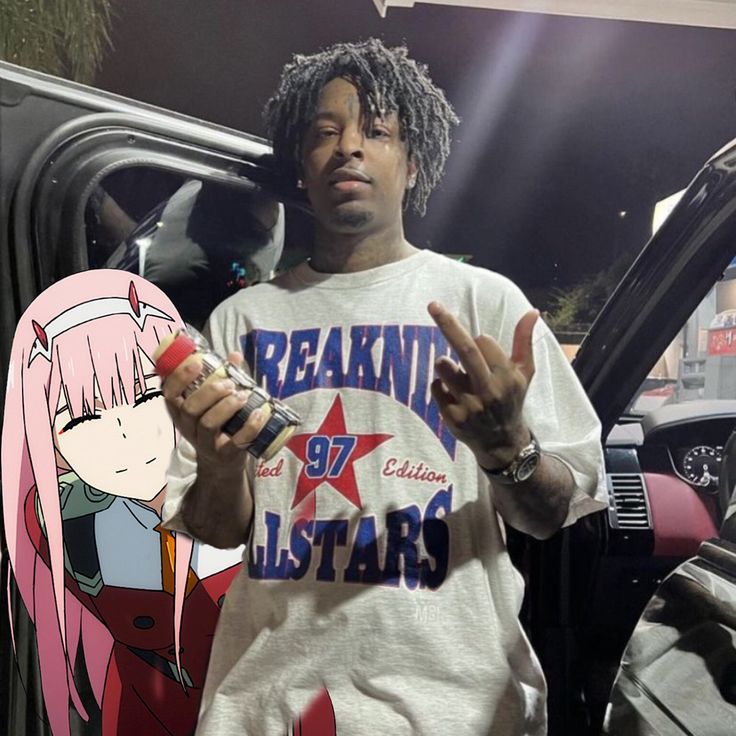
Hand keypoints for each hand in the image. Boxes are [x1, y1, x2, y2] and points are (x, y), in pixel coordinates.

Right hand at [162, 352, 267, 470]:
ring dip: (227, 406)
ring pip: (208, 424)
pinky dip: (249, 427)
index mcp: (180, 411)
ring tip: (243, 396)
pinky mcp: (225, 455)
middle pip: (190, 409)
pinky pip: (235, 443)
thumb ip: (223, 378)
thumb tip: (235, 355)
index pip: (169, 394)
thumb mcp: (213, 402)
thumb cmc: (217, 423)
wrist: (223, 463)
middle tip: (229, 384)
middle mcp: (188, 427)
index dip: (179, 378)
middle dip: (210, 392)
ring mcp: (205, 443)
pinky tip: (259, 413)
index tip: (196, 364)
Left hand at [428, 301, 537, 469]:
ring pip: (444, 366)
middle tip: (432, 305)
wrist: (501, 442)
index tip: (483, 350)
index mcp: (506, 376)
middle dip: (447, 324)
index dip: (480, 342)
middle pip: (465, 350)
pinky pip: (435, 386)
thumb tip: (533, 311)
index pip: (482, 341)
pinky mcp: (452, 417)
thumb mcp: (524, 372)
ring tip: (459, 376)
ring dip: (445, 364)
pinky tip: (454, 396)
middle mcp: (488, 390)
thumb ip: (524, 341)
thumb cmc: (511, 399)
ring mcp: (469, 404)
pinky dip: (441, 386)